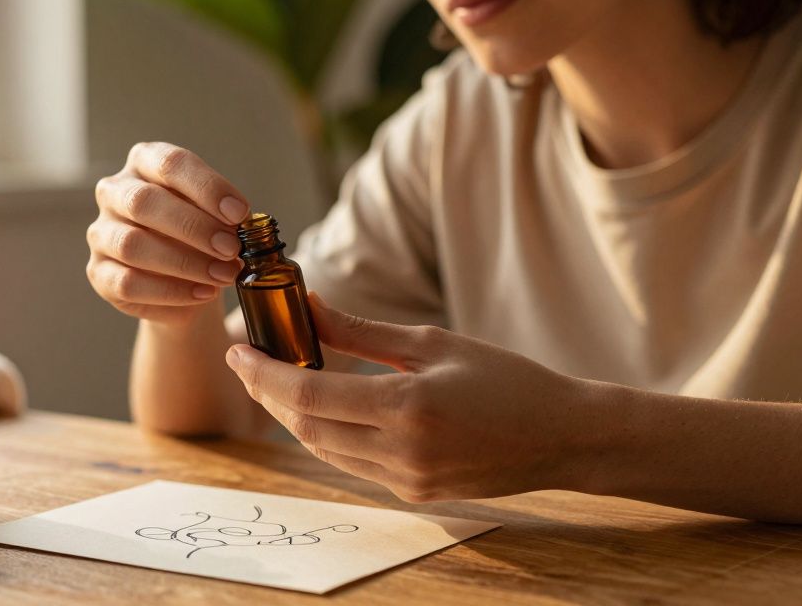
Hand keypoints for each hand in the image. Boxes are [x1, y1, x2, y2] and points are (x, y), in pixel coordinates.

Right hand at [87, 142, 250, 324]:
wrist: (183, 278)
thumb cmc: (199, 234)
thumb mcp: (214, 215)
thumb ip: (222, 214)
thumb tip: (238, 224)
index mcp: (144, 162)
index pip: (170, 163)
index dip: (206, 187)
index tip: (239, 213)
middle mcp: (115, 191)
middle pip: (144, 202)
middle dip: (194, 227)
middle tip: (231, 248)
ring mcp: (101, 232)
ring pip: (132, 245)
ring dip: (184, 263)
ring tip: (223, 274)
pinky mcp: (99, 272)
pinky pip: (128, 283)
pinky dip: (171, 291)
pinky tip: (203, 292)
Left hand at [225, 294, 597, 501]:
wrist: (563, 437)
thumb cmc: (506, 379)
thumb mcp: (432, 344)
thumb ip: (361, 332)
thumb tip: (309, 307)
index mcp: (407, 408)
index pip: (309, 394)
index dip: (264, 374)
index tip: (238, 350)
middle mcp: (402, 453)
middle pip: (306, 427)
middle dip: (269, 394)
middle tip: (250, 361)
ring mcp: (407, 481)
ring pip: (324, 451)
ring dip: (294, 416)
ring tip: (279, 379)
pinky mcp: (414, 495)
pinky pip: (352, 464)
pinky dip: (328, 435)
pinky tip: (324, 406)